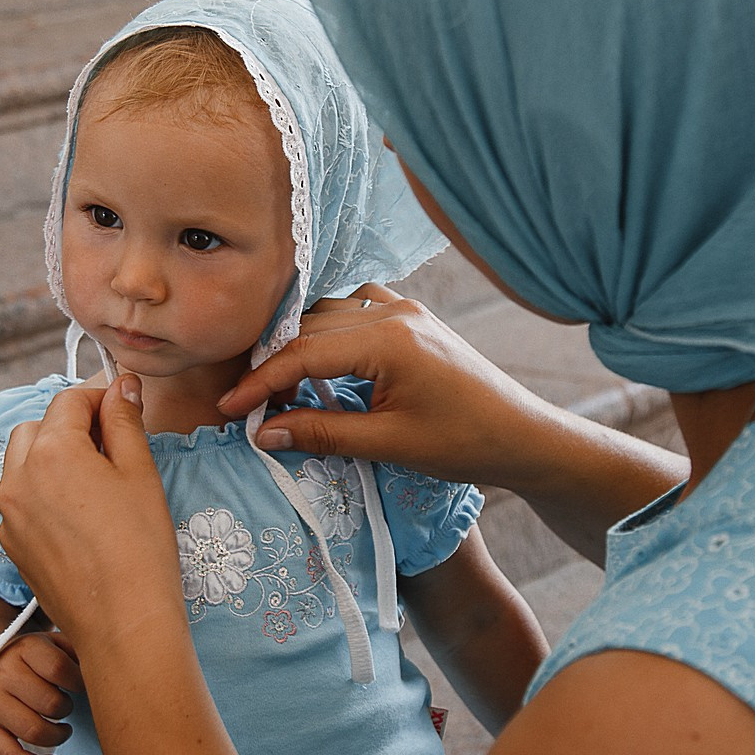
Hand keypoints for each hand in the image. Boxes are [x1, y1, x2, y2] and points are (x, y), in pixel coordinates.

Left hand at [0, 376, 186, 652]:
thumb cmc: (140, 545)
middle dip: (69, 427)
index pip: (69, 401)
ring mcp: (8, 514)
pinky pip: (19, 501)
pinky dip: (42, 494)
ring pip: (22, 463)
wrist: (122, 623)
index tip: (124, 412)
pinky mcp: (11, 545)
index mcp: (50, 451)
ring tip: (93, 482)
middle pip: (37, 427)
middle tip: (111, 448)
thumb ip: (124, 420)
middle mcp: (18, 477)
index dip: (100, 400)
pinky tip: (78, 518)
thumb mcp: (140, 473)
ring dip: (50, 457)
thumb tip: (121, 384)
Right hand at [0, 630, 82, 754]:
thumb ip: (77, 650)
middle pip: (49, 703)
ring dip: (58, 736)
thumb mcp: (52, 643)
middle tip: (69, 708)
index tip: (85, 688)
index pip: (58, 668)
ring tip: (63, 730)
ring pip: (33, 731)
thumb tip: (103, 671)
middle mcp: (3, 675)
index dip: (79, 683)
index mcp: (24, 648)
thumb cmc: (33, 661)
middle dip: (67, 710)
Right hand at [216, 283, 551, 491]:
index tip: (231, 409)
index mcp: (388, 339)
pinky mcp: (413, 317)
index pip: (303, 353)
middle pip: (310, 328)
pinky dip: (330, 331)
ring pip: (329, 315)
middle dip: (276, 365)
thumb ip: (322, 433)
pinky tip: (323, 360)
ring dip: (300, 346)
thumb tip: (263, 433)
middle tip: (251, 406)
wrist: (523, 435)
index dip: (262, 382)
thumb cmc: (463, 444)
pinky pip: (356, 309)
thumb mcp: (388, 445)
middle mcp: (393, 311)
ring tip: (280, 388)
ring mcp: (405, 308)